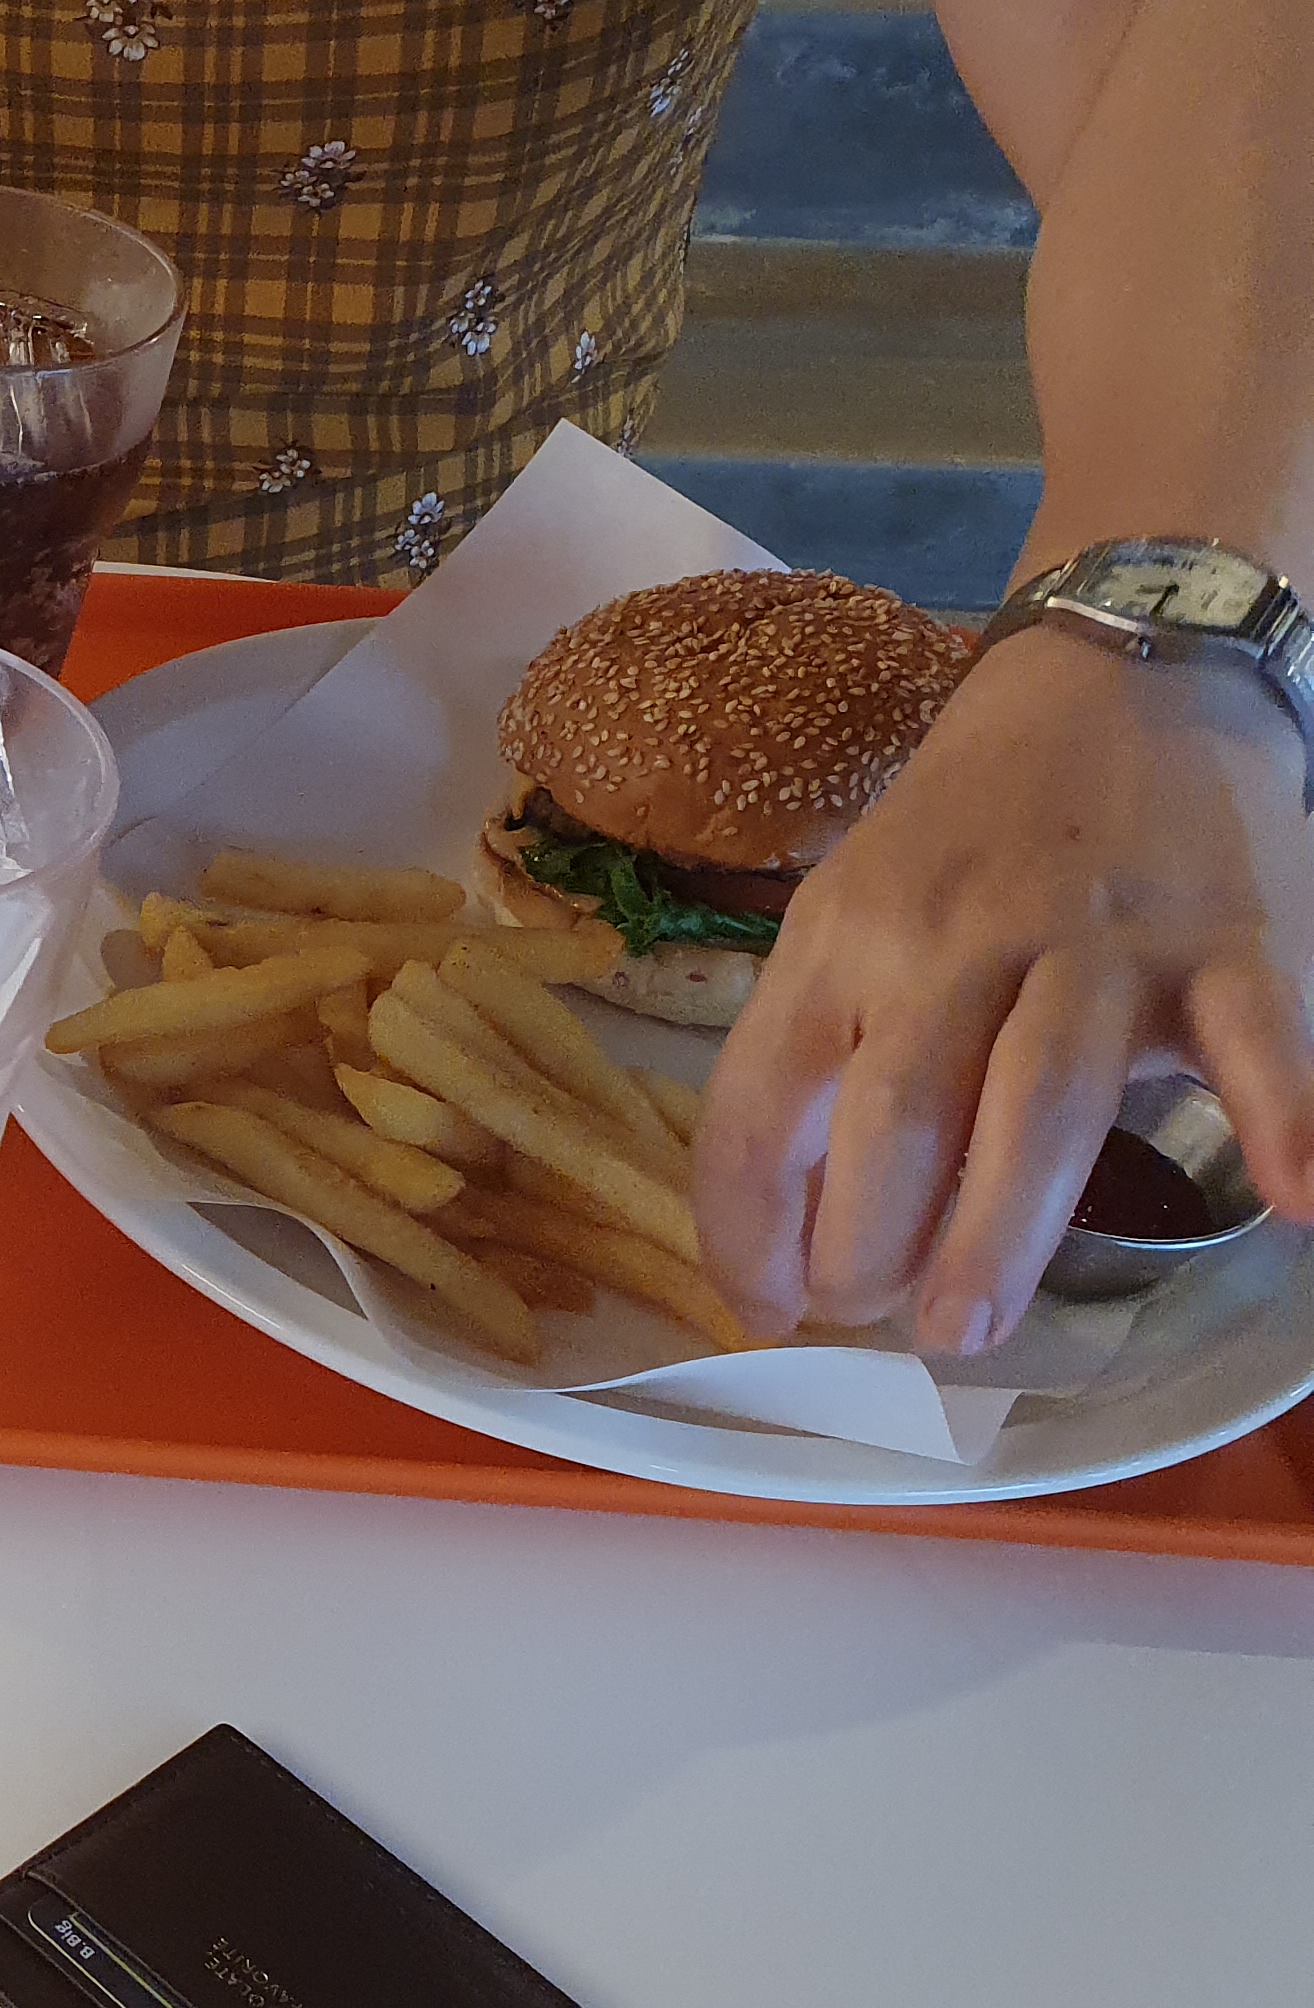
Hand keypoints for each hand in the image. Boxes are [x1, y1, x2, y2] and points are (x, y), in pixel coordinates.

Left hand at [696, 625, 1313, 1351]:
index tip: (769, 1306)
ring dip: (1002, 1224)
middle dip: (874, 1239)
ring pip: (1041, 1097)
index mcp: (843, 941)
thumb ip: (816, 1058)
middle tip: (884, 1326)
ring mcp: (1096, 941)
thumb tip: (780, 1247)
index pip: (764, 1102)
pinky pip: (1258, 1035)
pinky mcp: (1227, 940)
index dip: (749, 1223)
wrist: (1115, 680)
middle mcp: (956, 941)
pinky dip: (1285, 1115)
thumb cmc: (959, 837)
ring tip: (968, 1327)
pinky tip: (1298, 1200)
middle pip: (902, 1111)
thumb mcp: (847, 917)